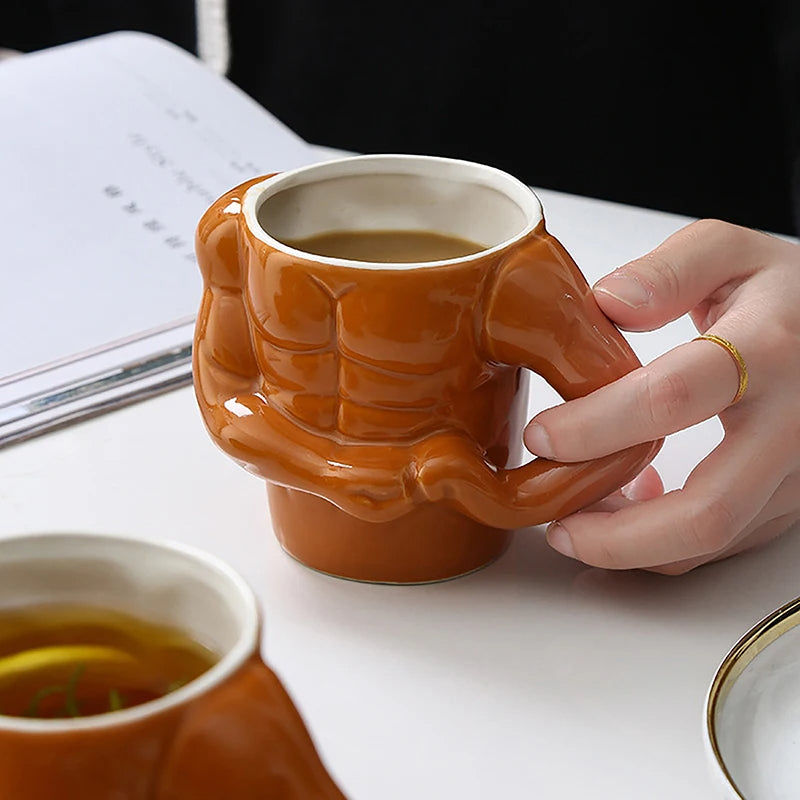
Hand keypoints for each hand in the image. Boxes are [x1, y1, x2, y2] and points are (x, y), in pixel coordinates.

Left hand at [523, 219, 799, 573]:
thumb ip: (669, 270)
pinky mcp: (790, 500)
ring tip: (572, 524)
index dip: (598, 425)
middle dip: (616, 532)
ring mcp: (797, 472)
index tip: (543, 437)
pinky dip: (661, 542)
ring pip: (712, 540)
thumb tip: (609, 303)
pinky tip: (624, 509)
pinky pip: (721, 542)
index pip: (672, 398)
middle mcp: (793, 423)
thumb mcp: (730, 253)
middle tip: (553, 522)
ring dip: (631, 547)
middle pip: (707, 509)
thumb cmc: (782, 294)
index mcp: (766, 350)